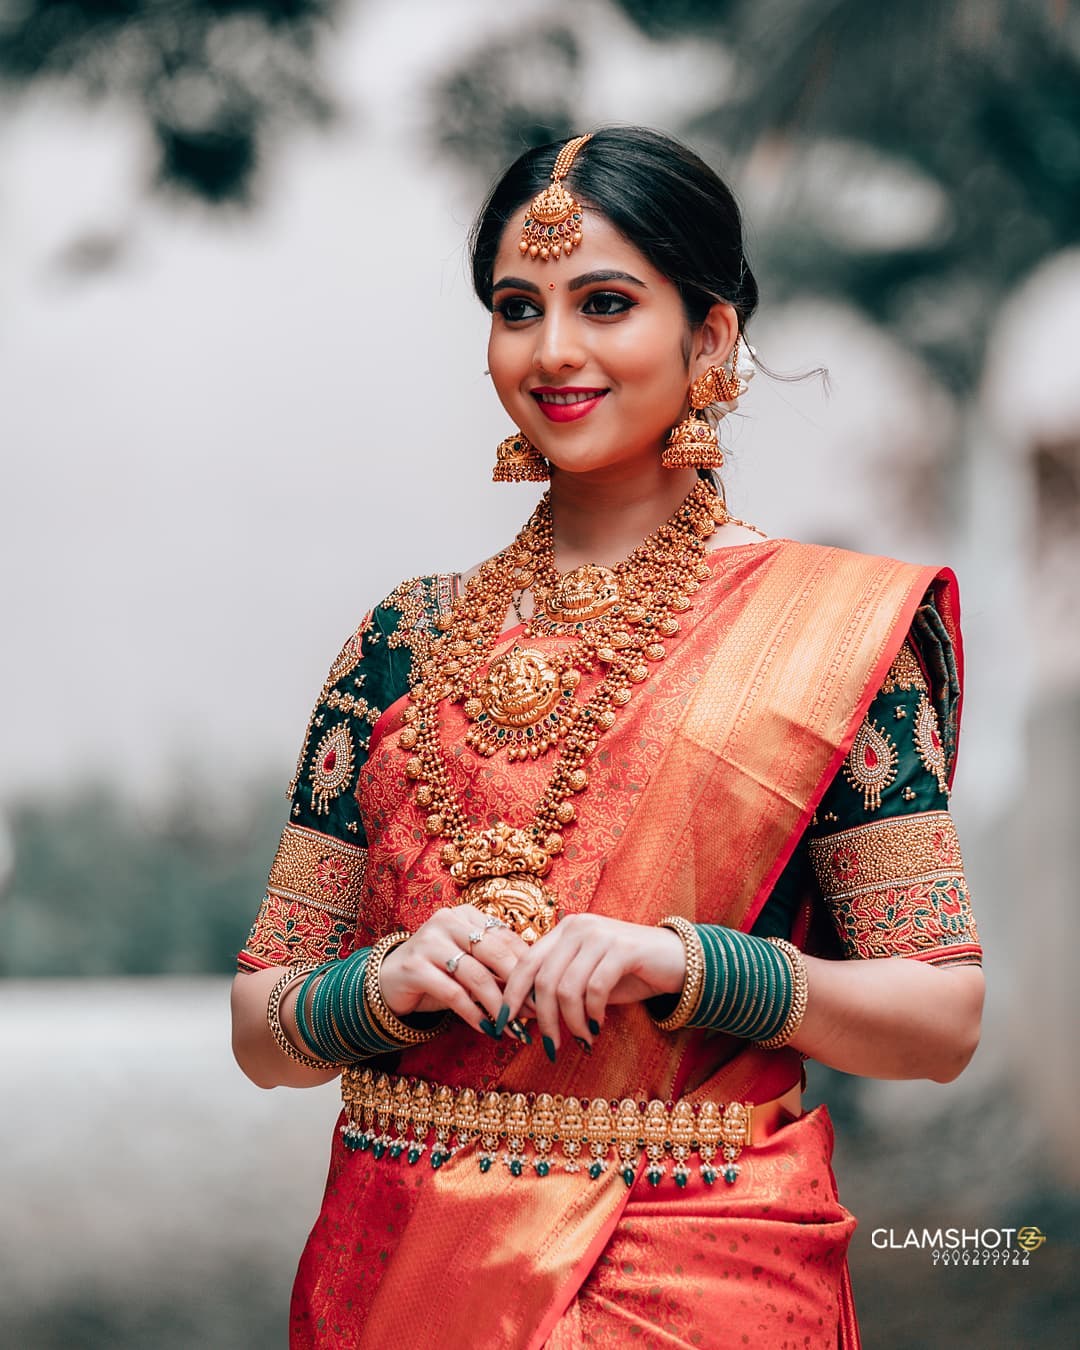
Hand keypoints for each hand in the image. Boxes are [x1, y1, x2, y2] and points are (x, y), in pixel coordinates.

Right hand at [378, 906, 531, 1036]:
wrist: (388, 982)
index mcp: (466, 915)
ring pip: (476, 975)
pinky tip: (486, 1028)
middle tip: (534, 1013)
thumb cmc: (438, 973)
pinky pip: (453, 993)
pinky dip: (473, 1013)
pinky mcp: (414, 966)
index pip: (507, 938)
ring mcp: (429, 942)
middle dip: (518, 986)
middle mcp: (448, 921)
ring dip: (498, 1005)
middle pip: (495, 952)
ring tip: (511, 1026)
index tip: (543, 994)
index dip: (528, 967)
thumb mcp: (470, 968)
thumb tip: (536, 999)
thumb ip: (498, 975)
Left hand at [499, 914, 685, 1054]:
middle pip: (543, 979)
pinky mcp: (623, 948)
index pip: (525, 962)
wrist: (679, 960)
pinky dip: (592, 1014)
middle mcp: (578, 927)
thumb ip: (558, 990)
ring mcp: (600, 935)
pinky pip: (595, 989)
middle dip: (543, 1018)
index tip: (504, 1026)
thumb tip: (521, 1014)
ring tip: (582, 1039)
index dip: (512, 995)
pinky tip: (598, 1027)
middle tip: (549, 1046)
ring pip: (567, 988)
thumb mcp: (587, 981)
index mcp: (564, 931)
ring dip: (571, 1022)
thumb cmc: (629, 973)